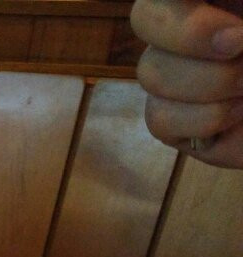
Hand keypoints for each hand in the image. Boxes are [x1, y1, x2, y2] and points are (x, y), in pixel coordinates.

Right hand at [131, 0, 242, 167]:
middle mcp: (183, 29)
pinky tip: (238, 113)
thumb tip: (228, 35)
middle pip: (145, 17)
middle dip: (191, 34)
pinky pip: (160, 118)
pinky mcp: (171, 121)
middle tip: (240, 43)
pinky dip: (205, 118)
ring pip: (152, 72)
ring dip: (213, 81)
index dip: (180, 1)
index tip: (231, 24)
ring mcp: (172, 76)